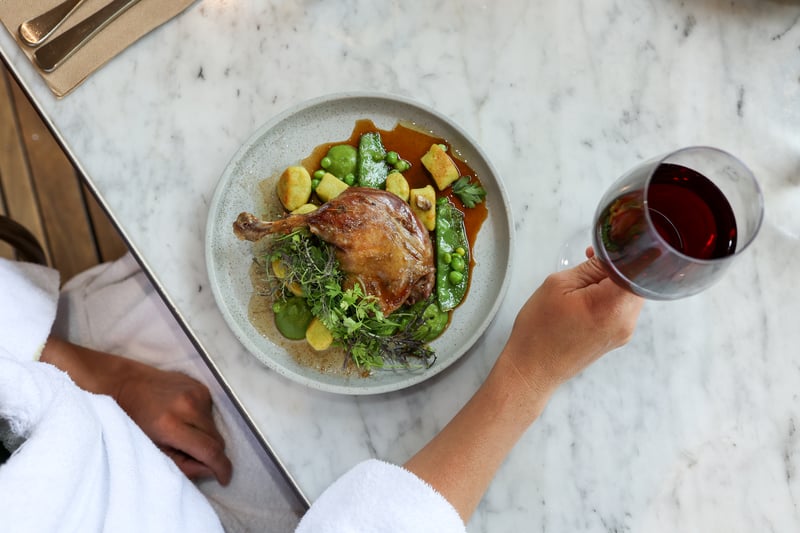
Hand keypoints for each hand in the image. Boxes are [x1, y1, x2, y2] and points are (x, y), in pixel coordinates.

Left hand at [41, 337, 231, 484]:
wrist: (123, 383)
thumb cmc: (130, 420)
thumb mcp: (150, 449)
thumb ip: (182, 465)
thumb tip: (209, 470)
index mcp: (171, 424)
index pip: (210, 450)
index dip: (221, 468)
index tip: (225, 478)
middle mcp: (188, 406)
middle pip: (217, 439)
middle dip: (211, 453)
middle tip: (191, 456)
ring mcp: (196, 392)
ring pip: (215, 426)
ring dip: (206, 436)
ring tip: (183, 434)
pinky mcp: (200, 385)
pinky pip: (211, 412)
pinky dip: (202, 421)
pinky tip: (183, 418)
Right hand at [500, 253, 643, 397]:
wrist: (533, 369)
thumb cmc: (539, 332)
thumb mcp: (558, 285)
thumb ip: (590, 267)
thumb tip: (610, 255)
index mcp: (612, 305)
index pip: (637, 266)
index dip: (625, 251)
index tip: (611, 244)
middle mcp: (626, 321)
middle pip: (636, 280)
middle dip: (616, 266)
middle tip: (590, 260)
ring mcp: (624, 332)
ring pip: (628, 293)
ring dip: (611, 282)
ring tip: (582, 282)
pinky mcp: (617, 337)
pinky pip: (621, 307)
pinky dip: (608, 296)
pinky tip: (584, 297)